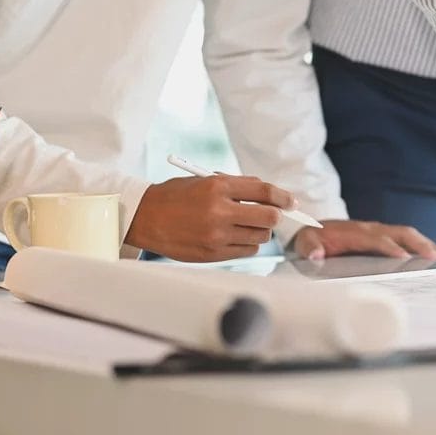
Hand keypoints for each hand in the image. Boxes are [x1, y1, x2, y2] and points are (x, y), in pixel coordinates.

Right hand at [127, 174, 295, 261]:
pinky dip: (248, 244)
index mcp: (217, 186)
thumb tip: (269, 195)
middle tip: (272, 214)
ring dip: (260, 231)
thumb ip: (236, 186)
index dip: (283, 196)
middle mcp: (219, 210)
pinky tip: (236, 237)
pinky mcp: (213, 253)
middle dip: (275, 215)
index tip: (291, 201)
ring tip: (246, 225)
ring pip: (260, 236)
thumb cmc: (176, 196)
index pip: (263, 190)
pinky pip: (247, 251)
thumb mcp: (204, 180)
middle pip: (269, 217)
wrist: (144, 218)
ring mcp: (216, 235)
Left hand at [292, 220, 435, 260]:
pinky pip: (407, 239)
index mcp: (355, 232)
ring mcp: (380, 231)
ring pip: (408, 235)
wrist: (313, 231)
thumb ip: (310, 248)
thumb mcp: (305, 243)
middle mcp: (372, 228)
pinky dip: (424, 246)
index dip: (390, 248)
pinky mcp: (385, 236)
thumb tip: (317, 255)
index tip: (404, 258)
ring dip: (427, 245)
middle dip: (420, 245)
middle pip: (401, 233)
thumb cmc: (312, 240)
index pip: (377, 239)